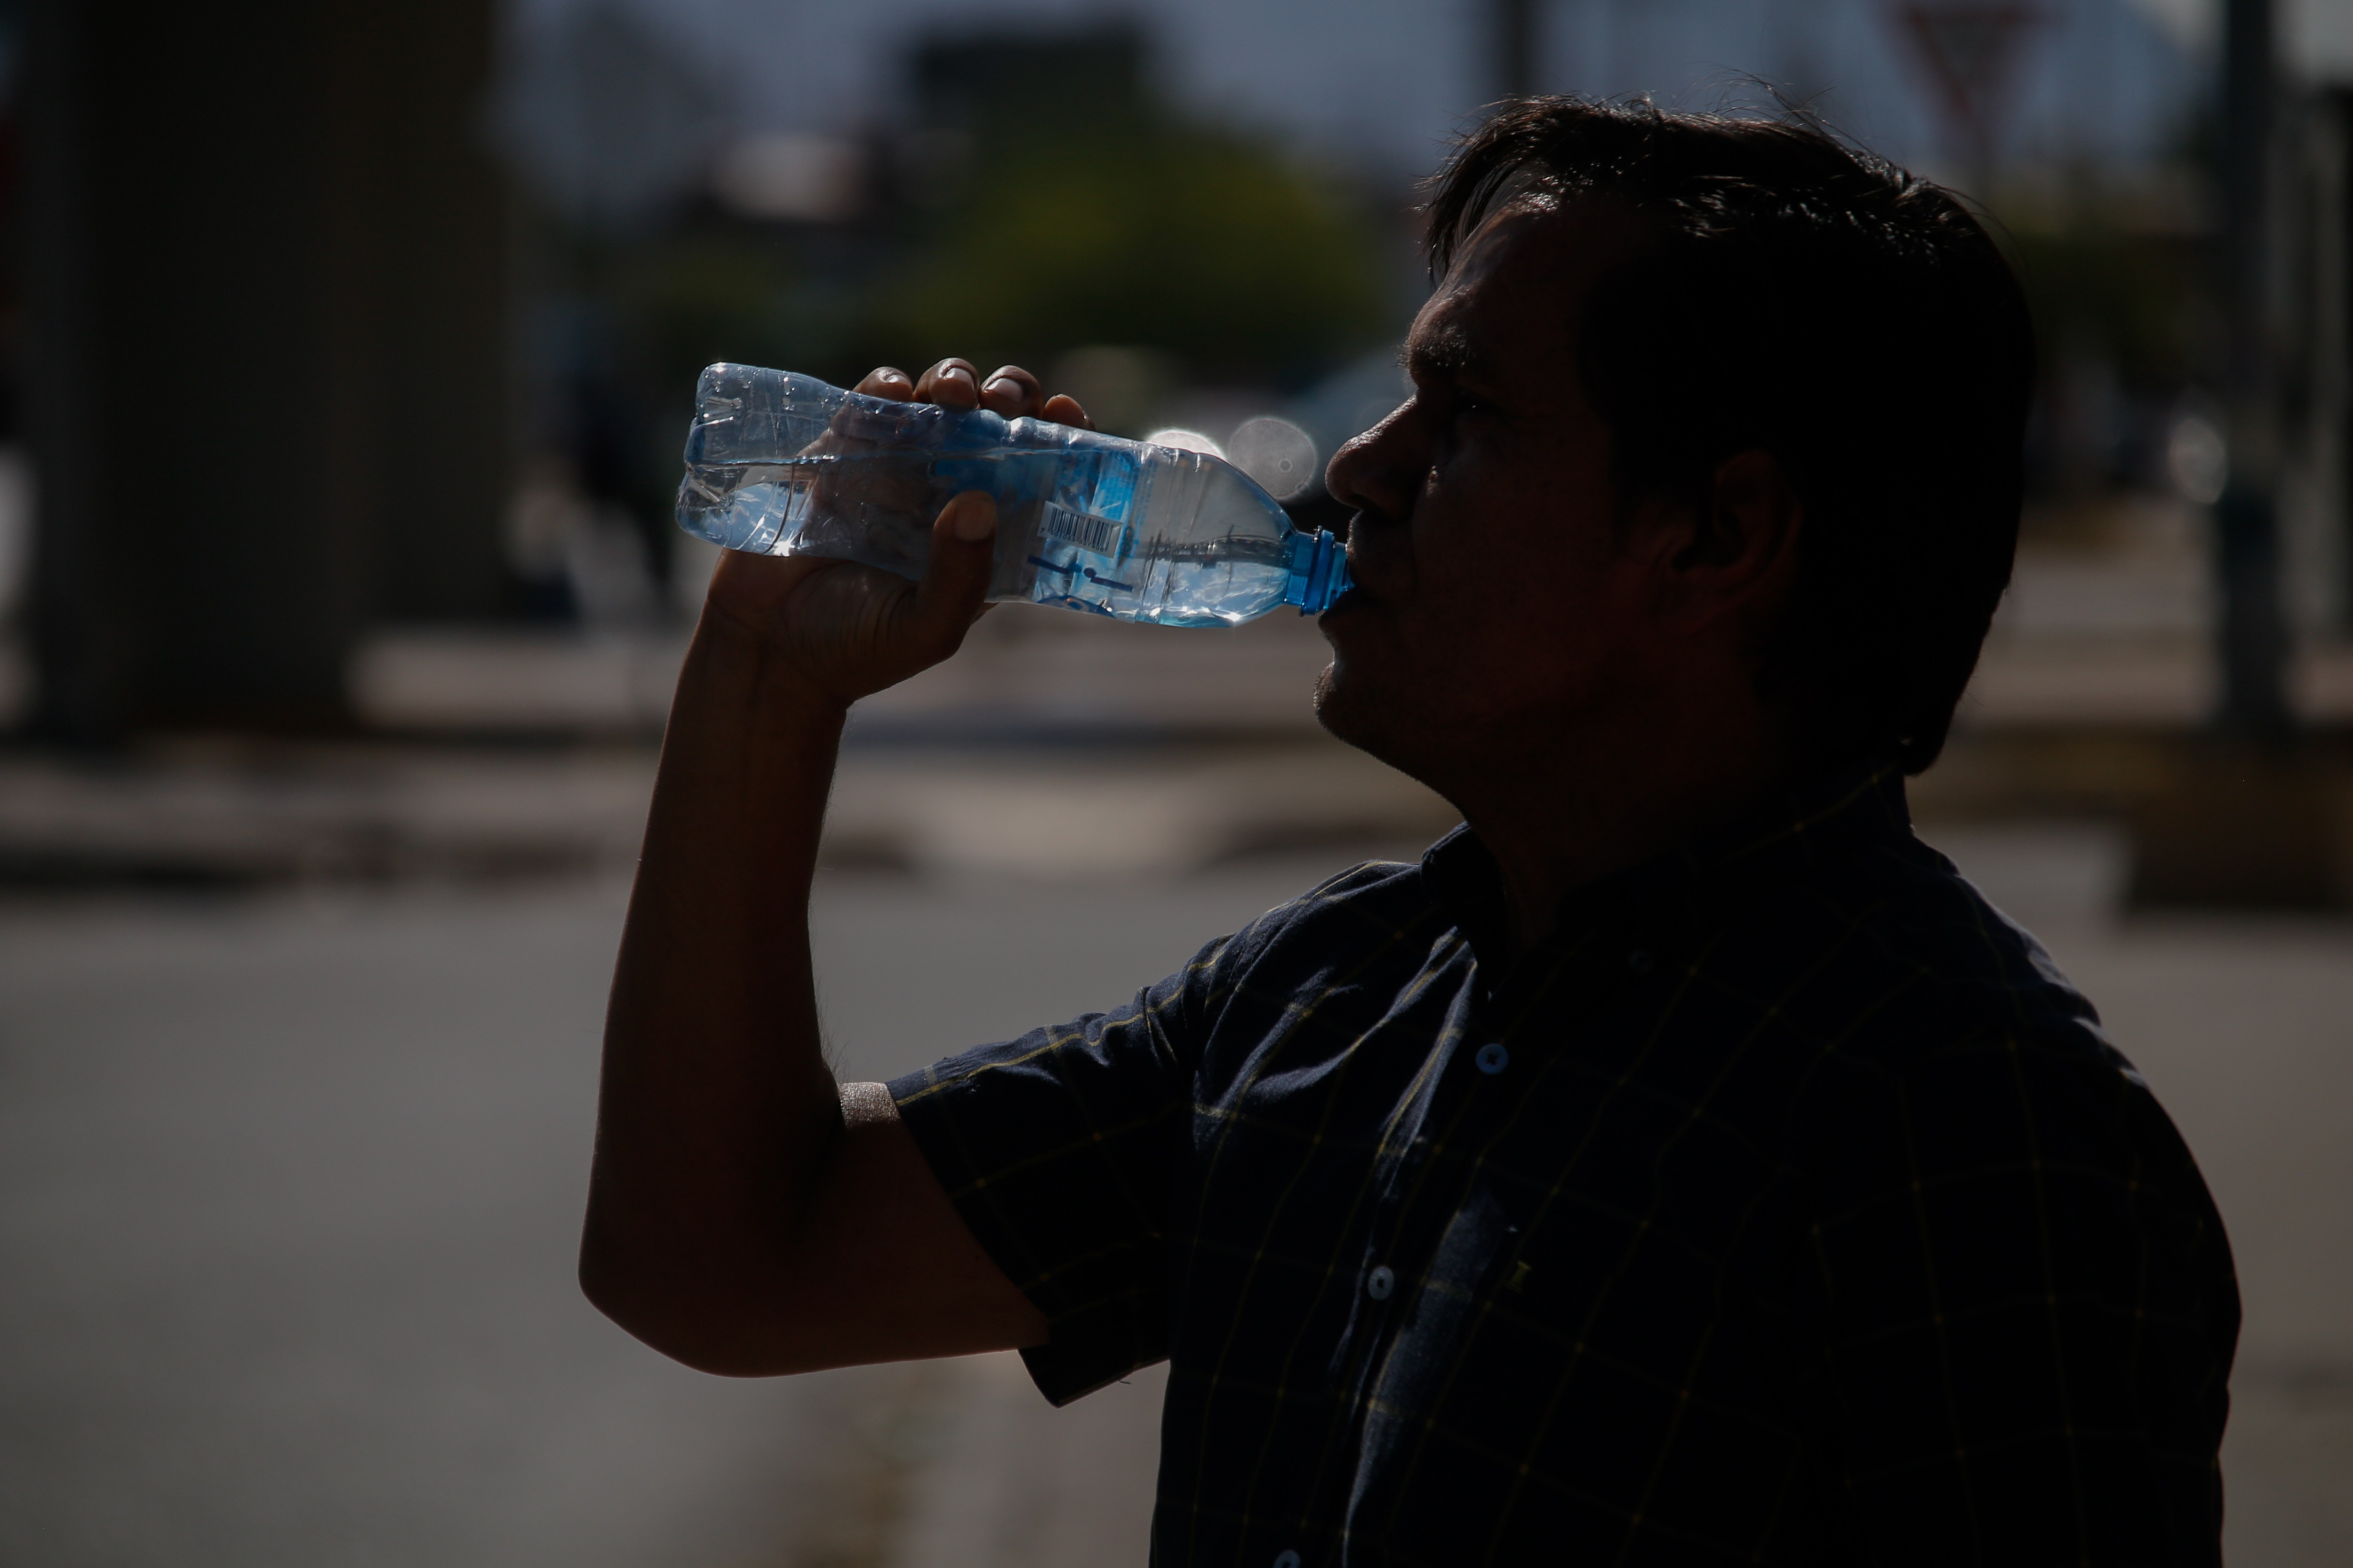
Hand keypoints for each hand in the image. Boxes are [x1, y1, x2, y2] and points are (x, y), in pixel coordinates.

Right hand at [700, 360, 1092, 705]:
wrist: (774, 646)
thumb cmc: (860, 647)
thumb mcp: (926, 629)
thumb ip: (960, 578)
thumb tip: (980, 502)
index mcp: (989, 530)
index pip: (1042, 469)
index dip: (1063, 433)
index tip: (1068, 410)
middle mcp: (951, 488)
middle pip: (996, 419)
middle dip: (1009, 394)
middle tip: (1002, 401)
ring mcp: (898, 465)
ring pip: (940, 398)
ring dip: (955, 380)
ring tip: (954, 394)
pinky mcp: (844, 451)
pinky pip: (873, 402)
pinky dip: (887, 387)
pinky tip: (897, 392)